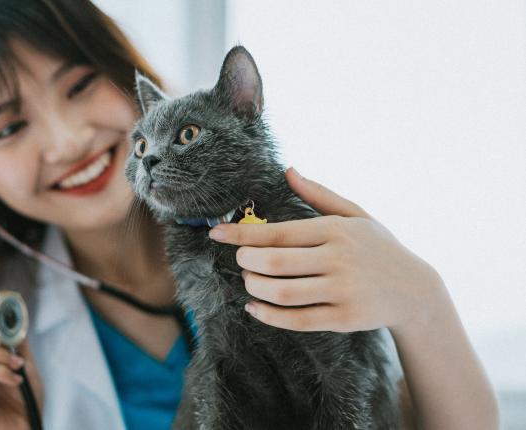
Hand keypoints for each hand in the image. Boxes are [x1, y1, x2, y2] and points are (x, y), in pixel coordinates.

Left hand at [208, 167, 445, 332]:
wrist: (415, 291)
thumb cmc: (377, 248)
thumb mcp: (355, 215)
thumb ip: (319, 195)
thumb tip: (287, 170)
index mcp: (336, 230)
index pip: (278, 232)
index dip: (241, 233)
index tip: (216, 233)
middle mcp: (339, 259)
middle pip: (274, 262)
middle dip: (246, 261)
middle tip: (240, 260)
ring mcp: (342, 291)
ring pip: (282, 292)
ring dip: (254, 288)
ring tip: (249, 281)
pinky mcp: (344, 319)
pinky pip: (296, 320)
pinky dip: (268, 316)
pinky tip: (254, 308)